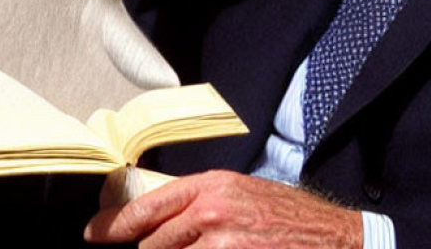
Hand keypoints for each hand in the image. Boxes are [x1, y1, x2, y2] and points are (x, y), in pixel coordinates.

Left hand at [85, 170, 362, 248]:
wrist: (336, 238)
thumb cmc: (286, 215)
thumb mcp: (238, 193)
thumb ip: (198, 204)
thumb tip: (157, 222)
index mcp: (210, 187)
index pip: (147, 207)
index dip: (113, 225)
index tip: (94, 234)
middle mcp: (212, 214)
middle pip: (153, 245)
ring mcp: (224, 246)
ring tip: (202, 247)